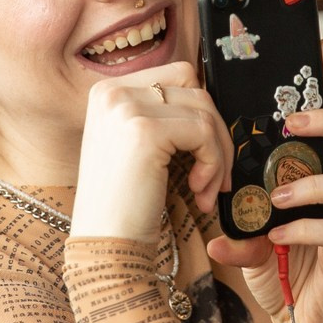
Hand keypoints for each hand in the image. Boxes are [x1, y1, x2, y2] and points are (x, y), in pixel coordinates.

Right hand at [72, 60, 229, 241]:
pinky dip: (213, 165)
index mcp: (108, 92)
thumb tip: (209, 104)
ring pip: (204, 112)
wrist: (105, 246)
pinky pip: (204, 134)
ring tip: (205, 191)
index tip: (205, 153)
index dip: (201, 113)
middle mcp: (112, 92)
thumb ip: (163, 117)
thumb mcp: (136, 146)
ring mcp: (126, 108)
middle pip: (195, 90)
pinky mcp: (145, 130)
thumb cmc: (125, 204)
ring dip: (217, 155)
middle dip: (216, 134)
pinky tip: (198, 192)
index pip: (178, 76)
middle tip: (214, 176)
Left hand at [208, 42, 322, 322]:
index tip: (320, 48)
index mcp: (317, 177)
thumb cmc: (281, 272)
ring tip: (277, 197)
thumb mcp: (248, 237)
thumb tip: (209, 219)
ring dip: (313, 184)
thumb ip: (235, 221)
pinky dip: (302, 230)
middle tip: (291, 123)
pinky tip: (275, 239)